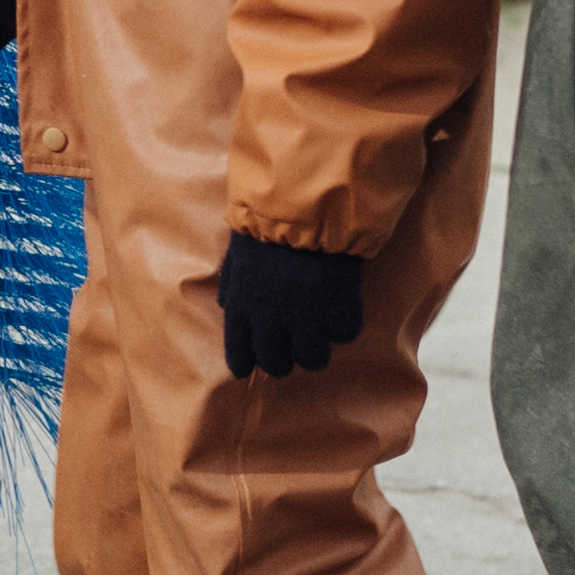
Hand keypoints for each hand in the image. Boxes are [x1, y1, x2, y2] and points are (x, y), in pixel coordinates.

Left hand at [216, 232, 367, 379]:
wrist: (306, 207)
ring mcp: (307, 319)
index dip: (246, 363)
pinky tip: (341, 311)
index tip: (251, 368)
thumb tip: (230, 307)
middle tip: (293, 349)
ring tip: (320, 335)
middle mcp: (271, 321)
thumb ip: (233, 286)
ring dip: (316, 350)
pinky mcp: (339, 311)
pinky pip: (344, 336)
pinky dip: (343, 326)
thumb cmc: (268, 224)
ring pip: (313, 359)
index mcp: (243, 307)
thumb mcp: (238, 254)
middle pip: (277, 365)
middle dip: (284, 361)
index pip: (239, 353)